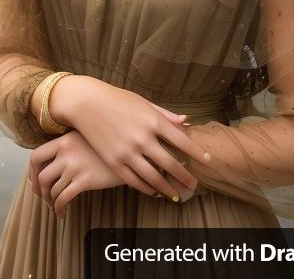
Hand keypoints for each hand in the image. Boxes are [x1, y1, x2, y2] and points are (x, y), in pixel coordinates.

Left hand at [29, 130, 124, 217]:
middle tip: (43, 197)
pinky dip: (59, 209)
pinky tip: (63, 213)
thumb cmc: (107, 146)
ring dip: (51, 202)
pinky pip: (63, 199)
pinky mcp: (85, 180)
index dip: (31, 172)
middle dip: (39, 192)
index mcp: (64, 140)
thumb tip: (52, 163)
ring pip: (52, 190)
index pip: (36, 156)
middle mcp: (67, 152)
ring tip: (56, 206)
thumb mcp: (86, 137)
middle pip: (41, 177)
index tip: (34, 180)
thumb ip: (69, 145)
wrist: (129, 152)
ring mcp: (75, 166)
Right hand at [56, 77, 210, 200]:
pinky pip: (134, 181)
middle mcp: (143, 138)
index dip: (197, 153)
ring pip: (154, 178)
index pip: (182, 141)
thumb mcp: (143, 103)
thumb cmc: (117, 99)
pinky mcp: (114, 162)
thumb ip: (166, 115)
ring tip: (177, 194)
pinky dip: (146, 188)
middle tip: (194, 185)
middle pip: (171, 164)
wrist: (86, 103)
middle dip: (185, 177)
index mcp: (153, 121)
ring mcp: (128, 152)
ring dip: (168, 189)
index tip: (208, 161)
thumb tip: (186, 122)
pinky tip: (153, 190)